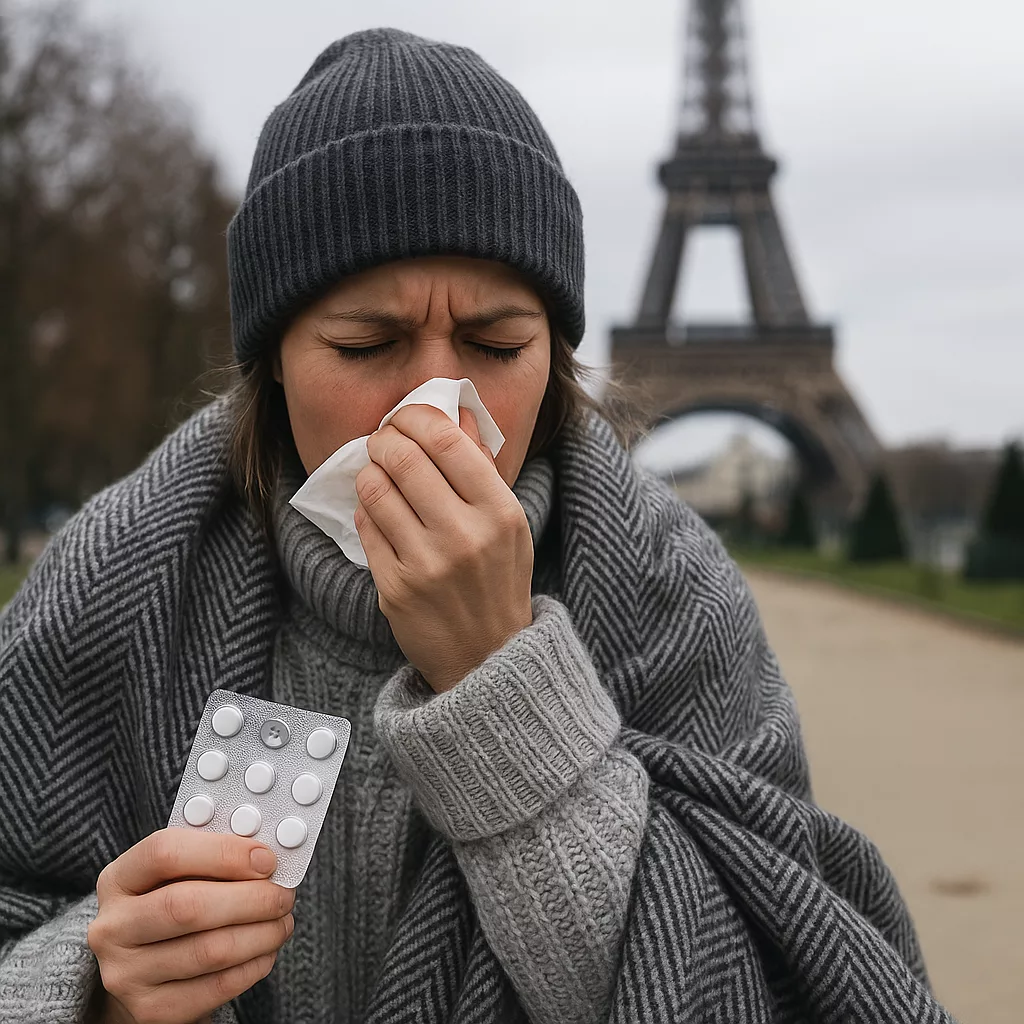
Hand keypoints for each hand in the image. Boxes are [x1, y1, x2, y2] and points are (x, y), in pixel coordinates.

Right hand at [86, 829, 294, 1023]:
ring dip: (262, 933)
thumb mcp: (178, 874)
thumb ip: (214, 857)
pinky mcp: (151, 1011)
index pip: (165, 852)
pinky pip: (216, 987)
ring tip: (282, 921)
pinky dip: (253, 966)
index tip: (265, 859)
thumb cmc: (172, 906)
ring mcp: (126, 974)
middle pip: (188, 906)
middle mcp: (112, 928)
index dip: (223, 852)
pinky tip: (266, 950)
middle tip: (283, 894)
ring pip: (209, 950)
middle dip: (251, 898)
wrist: (143, 970)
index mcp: (119, 880)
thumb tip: (267, 855)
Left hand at [354, 404, 533, 691]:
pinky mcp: (395, 588)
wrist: (488, 657)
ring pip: (375, 488)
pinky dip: (366, 510)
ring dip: (370, 471)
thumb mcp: (509, 522)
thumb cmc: (498, 580)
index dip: (417, 416)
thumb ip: (482, 465)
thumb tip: (455, 409)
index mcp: (500, 512)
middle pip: (404, 457)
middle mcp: (465, 535)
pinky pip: (365, 526)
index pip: (447, 440)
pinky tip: (377, 511)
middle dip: (385, 439)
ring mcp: (427, 564)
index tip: (406, 416)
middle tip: (383, 440)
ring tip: (378, 473)